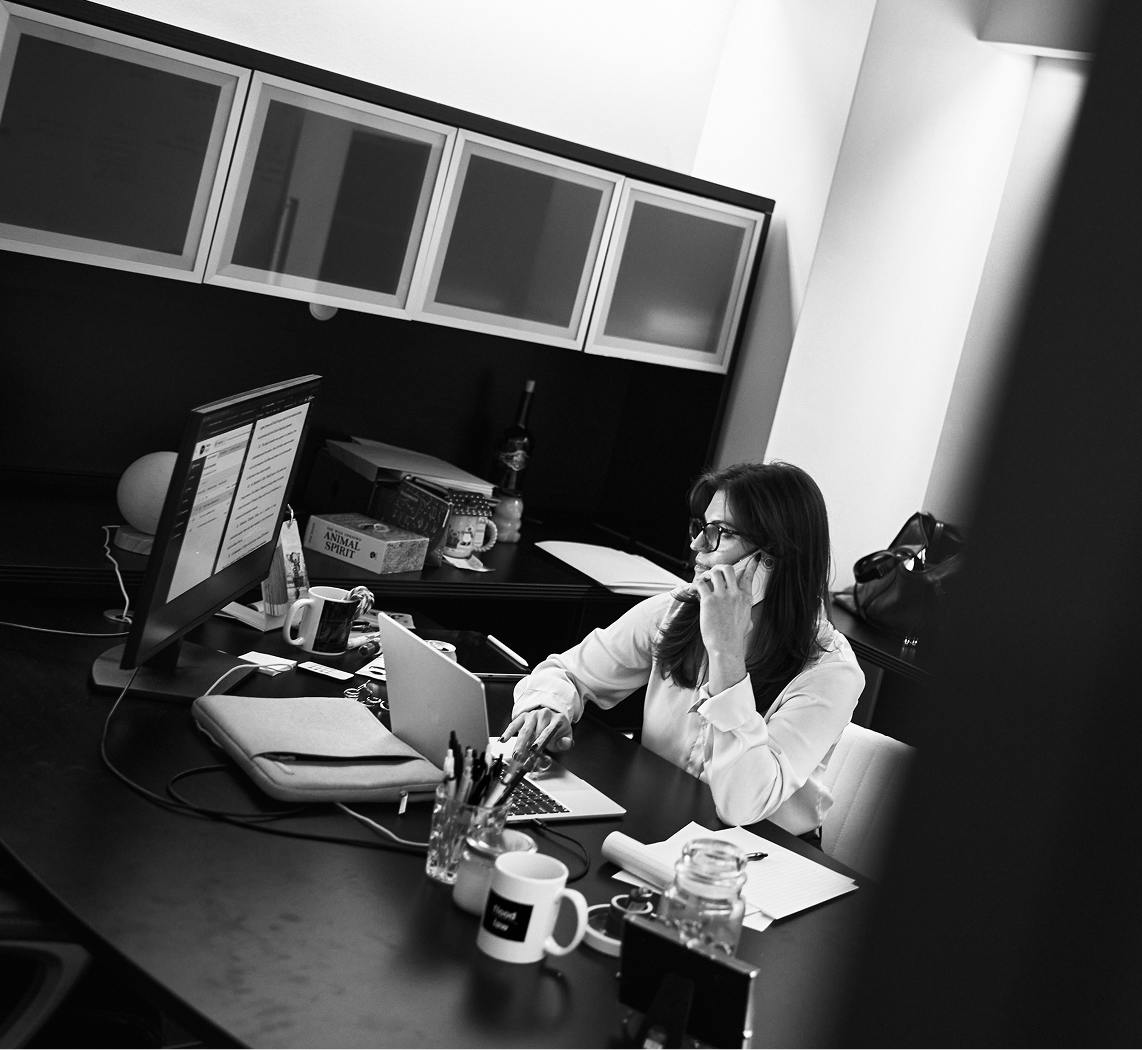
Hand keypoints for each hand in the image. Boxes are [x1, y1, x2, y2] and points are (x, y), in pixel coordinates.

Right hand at [499, 707, 572, 755]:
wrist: (553, 715)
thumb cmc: (558, 728)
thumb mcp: (566, 735)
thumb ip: (565, 742)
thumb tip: (563, 743)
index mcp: (556, 719)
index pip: (547, 731)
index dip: (540, 741)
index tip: (534, 749)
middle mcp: (543, 715)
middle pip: (533, 732)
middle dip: (526, 746)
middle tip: (522, 758)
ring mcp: (532, 715)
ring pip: (524, 730)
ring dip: (518, 743)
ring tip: (515, 754)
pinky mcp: (523, 716)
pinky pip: (514, 724)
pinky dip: (508, 732)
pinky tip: (504, 739)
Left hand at [694, 557, 755, 692]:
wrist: (726, 647)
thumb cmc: (735, 638)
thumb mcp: (747, 624)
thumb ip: (746, 616)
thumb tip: (748, 621)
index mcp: (745, 599)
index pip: (749, 577)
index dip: (751, 566)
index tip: (753, 559)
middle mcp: (735, 594)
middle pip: (729, 569)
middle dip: (721, 568)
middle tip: (715, 573)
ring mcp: (722, 596)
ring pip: (715, 572)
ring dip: (707, 574)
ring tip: (704, 581)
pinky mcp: (709, 600)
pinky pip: (701, 583)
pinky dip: (696, 584)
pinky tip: (694, 589)